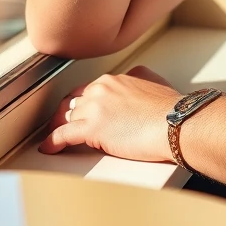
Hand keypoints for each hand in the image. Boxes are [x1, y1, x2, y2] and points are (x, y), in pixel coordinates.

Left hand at [38, 66, 180, 160]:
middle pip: (77, 102)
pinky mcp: (92, 127)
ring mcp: (96, 107)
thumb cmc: (171, 110)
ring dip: (62, 127)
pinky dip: (53, 141)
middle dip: (70, 114)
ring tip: (58, 138)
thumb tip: (136, 78)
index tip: (82, 110)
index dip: (84, 103)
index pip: (91, 90)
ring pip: (70, 117)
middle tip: (65, 124)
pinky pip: (64, 134)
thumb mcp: (154, 82)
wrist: (176, 123)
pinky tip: (49, 148)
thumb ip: (140, 79)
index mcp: (116, 79)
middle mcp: (103, 88)